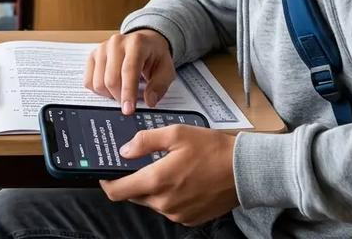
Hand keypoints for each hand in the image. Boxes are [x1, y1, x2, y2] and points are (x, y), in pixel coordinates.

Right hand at [85, 30, 174, 114]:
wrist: (145, 42)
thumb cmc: (155, 56)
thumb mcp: (166, 70)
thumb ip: (159, 86)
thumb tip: (149, 101)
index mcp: (136, 43)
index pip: (128, 71)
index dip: (128, 93)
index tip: (128, 110)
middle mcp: (116, 43)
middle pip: (111, 79)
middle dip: (119, 97)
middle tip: (129, 102)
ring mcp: (102, 48)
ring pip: (98, 83)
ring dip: (109, 95)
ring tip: (122, 92)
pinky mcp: (93, 55)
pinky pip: (89, 81)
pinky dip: (99, 91)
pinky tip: (111, 88)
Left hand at [100, 125, 238, 225]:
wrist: (245, 170)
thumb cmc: (213, 149)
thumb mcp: (177, 133)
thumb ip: (145, 141)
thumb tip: (125, 150)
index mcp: (157, 181)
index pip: (117, 191)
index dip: (107, 183)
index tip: (106, 173)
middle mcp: (164, 203)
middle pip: (135, 195)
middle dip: (135, 180)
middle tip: (143, 163)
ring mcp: (177, 214)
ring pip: (153, 202)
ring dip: (154, 188)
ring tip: (170, 168)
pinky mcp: (189, 219)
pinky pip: (170, 209)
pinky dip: (170, 196)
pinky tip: (183, 180)